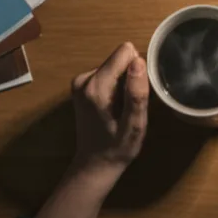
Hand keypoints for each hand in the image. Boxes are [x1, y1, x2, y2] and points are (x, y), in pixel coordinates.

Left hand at [36, 43, 148, 217]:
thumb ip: (136, 93)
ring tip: (121, 109)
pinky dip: (114, 88)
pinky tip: (113, 108)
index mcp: (96, 86)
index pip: (125, 52)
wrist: (94, 165)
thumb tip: (138, 61)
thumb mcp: (134, 125)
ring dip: (123, 84)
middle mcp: (84, 78)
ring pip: (114, 66)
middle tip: (130, 106)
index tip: (138, 92)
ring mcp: (79, 81)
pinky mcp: (80, 85)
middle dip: (130, 78)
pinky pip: (107, 74)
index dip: (138, 70)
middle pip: (119, 59)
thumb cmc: (117, 148)